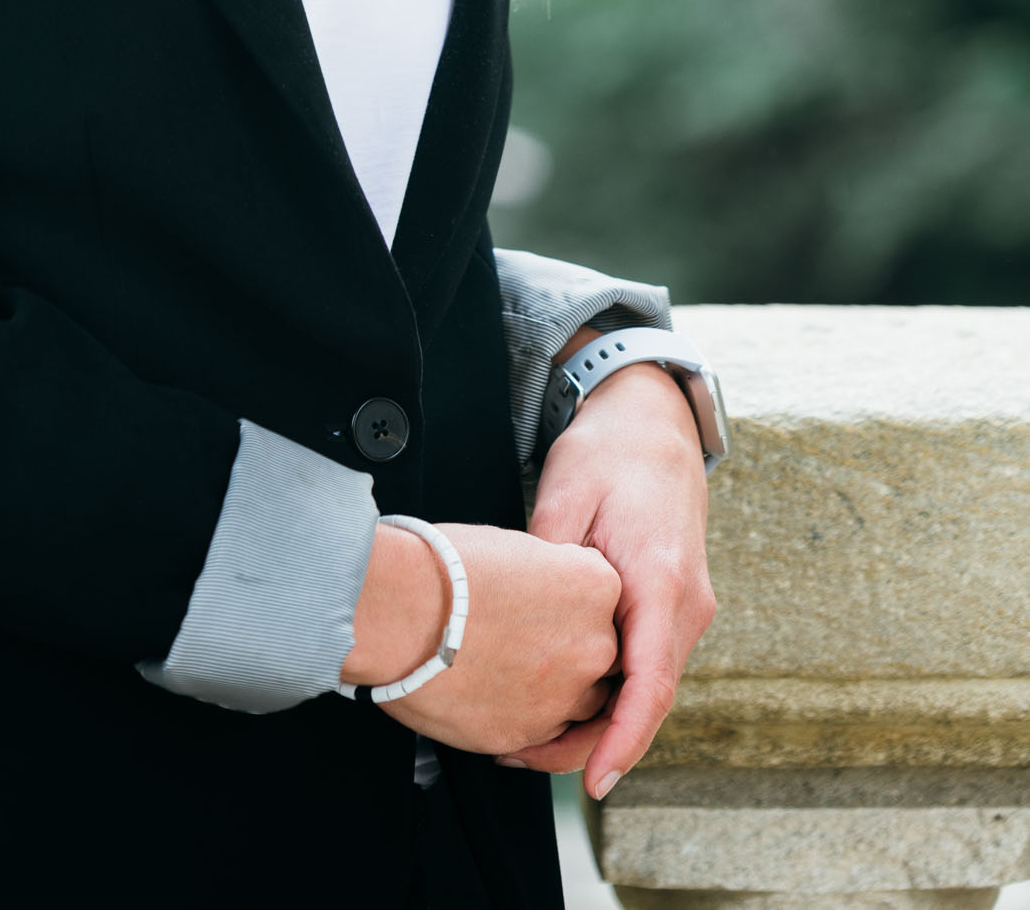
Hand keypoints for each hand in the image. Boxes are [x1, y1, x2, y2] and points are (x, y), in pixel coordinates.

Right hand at [341, 519, 621, 758]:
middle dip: (565, 651)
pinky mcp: (531, 734)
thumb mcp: (514, 547)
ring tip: (499, 666)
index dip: (568, 604)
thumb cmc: (445, 567)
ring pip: (576, 703)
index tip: (540, 604)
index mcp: (597, 585)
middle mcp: (595, 644)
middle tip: (519, 638)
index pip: (602, 600)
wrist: (401, 610)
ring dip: (548, 691)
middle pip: (599, 656)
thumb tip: (544, 591)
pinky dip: (520, 719)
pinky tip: (484, 693)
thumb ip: (550, 575)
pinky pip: (540, 735)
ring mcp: (566, 694)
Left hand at [502, 358, 715, 796]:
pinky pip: (647, 664)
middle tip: (522, 758)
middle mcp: (685, 604)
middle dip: (593, 745)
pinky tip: (564, 697)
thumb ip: (547, 561)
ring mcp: (686, 608)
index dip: (620, 741)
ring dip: (600, 722)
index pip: (649, 685)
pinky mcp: (673, 606)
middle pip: (647, 701)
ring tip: (529, 736)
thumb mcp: (565, 494)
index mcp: (661, 579)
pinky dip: (612, 693)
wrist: (654, 422)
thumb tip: (519, 613)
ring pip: (648, 688)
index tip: (593, 783)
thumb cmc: (609, 451)